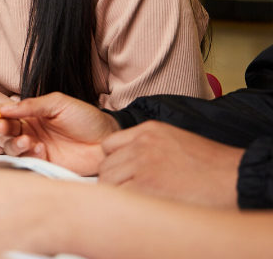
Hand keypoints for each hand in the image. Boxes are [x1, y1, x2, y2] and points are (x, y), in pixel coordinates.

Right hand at [0, 92, 120, 175]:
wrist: (106, 140)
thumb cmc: (86, 118)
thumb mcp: (58, 103)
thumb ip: (32, 105)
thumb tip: (5, 107)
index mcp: (32, 114)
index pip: (8, 113)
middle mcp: (31, 131)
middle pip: (6, 131)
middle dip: (1, 128)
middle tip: (1, 126)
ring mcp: (36, 147)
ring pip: (14, 147)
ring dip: (15, 143)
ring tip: (26, 140)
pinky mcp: (44, 163)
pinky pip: (29, 160)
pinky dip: (31, 155)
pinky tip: (41, 148)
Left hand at [99, 121, 243, 207]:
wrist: (234, 177)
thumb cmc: (212, 166)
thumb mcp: (176, 142)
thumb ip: (150, 148)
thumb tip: (128, 165)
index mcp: (148, 131)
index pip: (109, 146)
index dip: (115, 165)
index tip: (123, 177)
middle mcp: (140, 144)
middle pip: (105, 167)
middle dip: (115, 183)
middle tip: (133, 196)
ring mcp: (141, 164)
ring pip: (108, 183)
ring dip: (120, 196)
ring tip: (142, 203)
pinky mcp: (145, 185)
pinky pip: (120, 198)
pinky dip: (128, 207)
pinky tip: (145, 209)